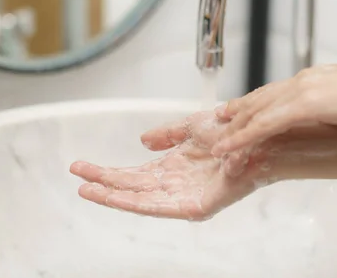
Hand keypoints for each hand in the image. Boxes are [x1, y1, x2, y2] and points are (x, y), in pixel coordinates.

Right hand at [69, 112, 274, 220]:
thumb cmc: (233, 134)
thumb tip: (143, 141)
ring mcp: (184, 197)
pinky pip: (160, 208)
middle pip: (131, 188)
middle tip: (77, 179)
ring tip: (87, 190)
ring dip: (112, 196)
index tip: (82, 167)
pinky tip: (114, 197)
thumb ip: (167, 134)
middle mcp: (176, 184)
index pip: (132, 174)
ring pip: (140, 200)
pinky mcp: (197, 206)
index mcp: (172, 167)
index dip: (107, 172)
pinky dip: (135, 203)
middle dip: (103, 184)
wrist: (259, 139)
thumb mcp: (192, 128)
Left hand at [211, 59, 336, 156]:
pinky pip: (264, 124)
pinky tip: (230, 146)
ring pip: (257, 110)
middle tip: (221, 118)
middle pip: (262, 97)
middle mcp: (305, 80)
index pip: (280, 89)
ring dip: (236, 126)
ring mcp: (301, 92)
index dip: (259, 100)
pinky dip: (244, 135)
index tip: (243, 107)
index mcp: (319, 78)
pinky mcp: (302, 106)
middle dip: (239, 109)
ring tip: (219, 139)